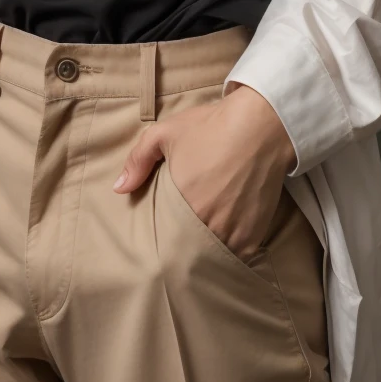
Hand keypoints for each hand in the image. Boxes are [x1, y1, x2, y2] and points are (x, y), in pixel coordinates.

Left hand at [112, 83, 296, 261]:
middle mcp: (206, 225)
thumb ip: (138, 160)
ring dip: (206, 251)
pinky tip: (225, 238)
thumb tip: (119, 188)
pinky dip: (230, 250)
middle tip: (181, 241)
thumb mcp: (165, 133)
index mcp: (181, 204)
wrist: (261, 125)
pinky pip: (236, 256)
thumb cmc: (211, 127)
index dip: (162, 237)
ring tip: (202, 241)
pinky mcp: (253, 235)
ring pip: (212, 256)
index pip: (163, 237)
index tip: (162, 234)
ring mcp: (232, 233)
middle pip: (188, 250)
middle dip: (183, 248)